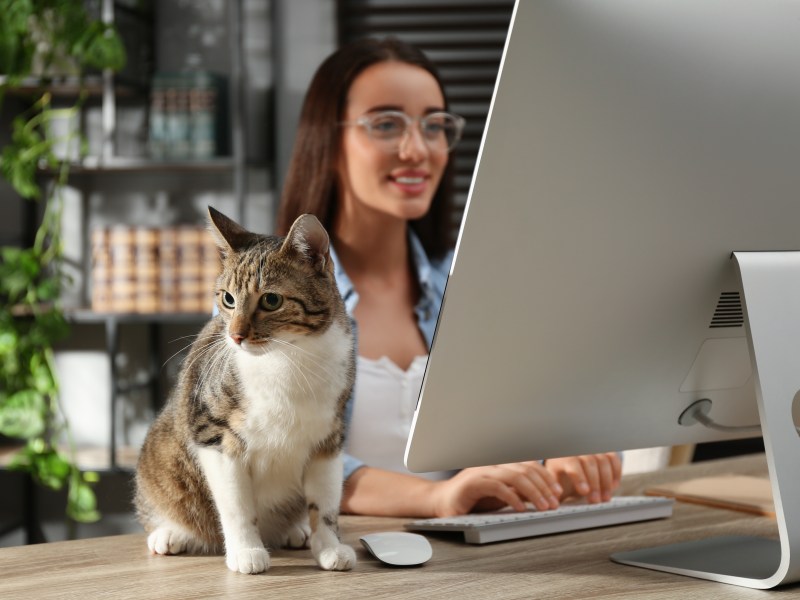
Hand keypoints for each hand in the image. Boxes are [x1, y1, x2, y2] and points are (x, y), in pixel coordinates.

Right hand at [430, 461, 563, 516]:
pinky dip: (512, 497)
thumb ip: (517, 491)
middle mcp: (493, 464)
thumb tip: (542, 496)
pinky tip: (521, 508)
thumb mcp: (500, 495)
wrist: (440, 502)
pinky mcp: (472, 483)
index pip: (529, 464)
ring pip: (515, 476)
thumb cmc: (470, 500)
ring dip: (533, 492)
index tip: (558, 492)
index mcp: (500, 464)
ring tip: (543, 507)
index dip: (546, 477)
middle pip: (526, 469)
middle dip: (544, 486)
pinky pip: (497, 487)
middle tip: (554, 502)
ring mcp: (482, 471)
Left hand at [544, 453, 621, 503]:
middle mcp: (579, 450)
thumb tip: (553, 504)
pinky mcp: (605, 451)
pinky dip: (616, 473)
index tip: (584, 492)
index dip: (579, 477)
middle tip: (596, 501)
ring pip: (603, 461)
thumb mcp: (555, 480)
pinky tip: (613, 487)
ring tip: (605, 498)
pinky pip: (613, 459)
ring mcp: (593, 449)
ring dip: (606, 481)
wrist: (570, 460)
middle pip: (589, 463)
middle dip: (594, 483)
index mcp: (564, 456)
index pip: (572, 463)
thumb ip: (554, 491)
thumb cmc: (562, 473)